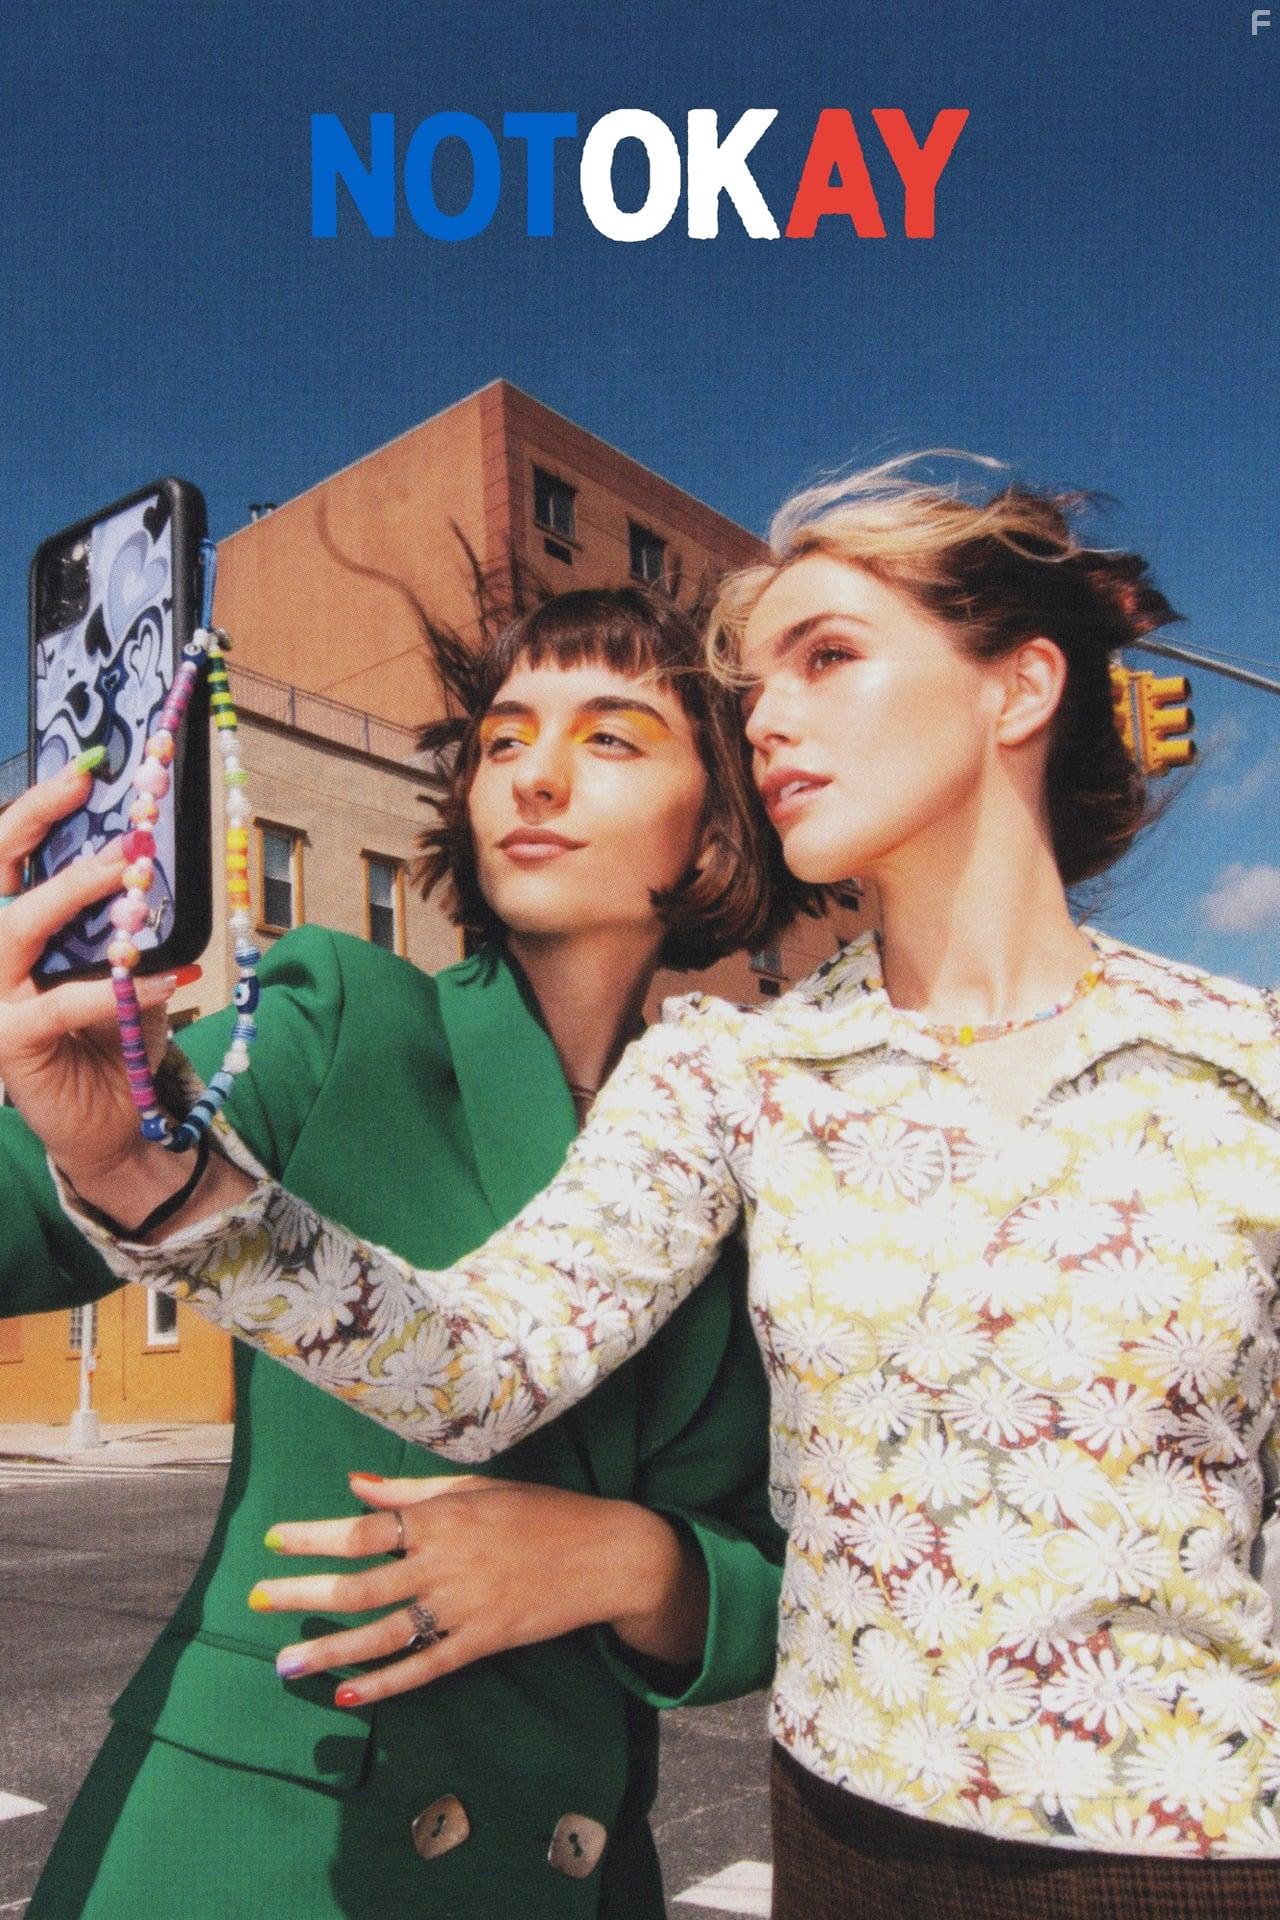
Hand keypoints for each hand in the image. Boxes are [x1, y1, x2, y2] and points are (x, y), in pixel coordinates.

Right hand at [0, 767, 184, 1190]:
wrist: (115, 1120)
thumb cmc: (117, 1032)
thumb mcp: (126, 961)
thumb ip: (127, 916)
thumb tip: (154, 853)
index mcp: (10, 924)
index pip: (7, 854)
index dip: (36, 807)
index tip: (85, 769)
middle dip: (32, 820)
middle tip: (85, 788)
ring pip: (15, 927)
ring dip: (70, 891)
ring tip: (125, 868)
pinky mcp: (9, 1041)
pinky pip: (62, 1003)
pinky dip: (117, 987)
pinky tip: (168, 977)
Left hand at [253, 1469, 704, 1707]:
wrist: (603, 1553)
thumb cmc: (539, 1511)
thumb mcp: (477, 1488)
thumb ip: (413, 1493)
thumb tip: (356, 1486)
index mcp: (443, 1519)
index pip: (365, 1530)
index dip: (316, 1536)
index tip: (273, 1540)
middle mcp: (445, 1565)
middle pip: (361, 1584)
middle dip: (304, 1593)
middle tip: (256, 1601)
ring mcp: (462, 1608)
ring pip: (383, 1635)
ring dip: (330, 1650)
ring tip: (285, 1663)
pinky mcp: (481, 1643)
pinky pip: (424, 1667)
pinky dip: (385, 1684)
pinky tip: (348, 1696)